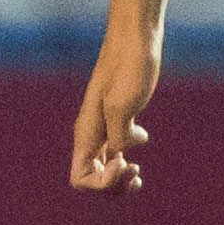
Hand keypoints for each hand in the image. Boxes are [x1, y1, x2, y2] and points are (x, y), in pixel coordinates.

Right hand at [71, 24, 157, 193]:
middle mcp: (91, 134)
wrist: (135, 38)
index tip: (125, 161)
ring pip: (103, 167)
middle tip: (136, 170)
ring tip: (138, 171)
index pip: (81, 178)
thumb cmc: (129, 67)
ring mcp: (103, 126)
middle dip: (113, 186)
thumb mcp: (122, 104)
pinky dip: (127, 156)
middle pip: (91, 179)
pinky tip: (142, 137)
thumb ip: (118, 134)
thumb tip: (123, 150)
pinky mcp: (118, 117)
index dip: (104, 182)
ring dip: (119, 177)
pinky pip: (114, 150)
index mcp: (87, 133)